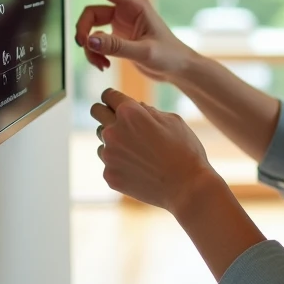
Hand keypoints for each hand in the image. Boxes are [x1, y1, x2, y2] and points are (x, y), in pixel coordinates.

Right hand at [64, 0, 196, 82]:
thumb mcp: (144, 52)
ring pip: (91, 29)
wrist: (179, 69)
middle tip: (86, 49)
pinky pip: (97, 41)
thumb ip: (116, 46)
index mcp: (135, 5)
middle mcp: (126, 10)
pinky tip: (104, 65)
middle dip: (84, 31)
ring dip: (90, 47)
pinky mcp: (118, 36)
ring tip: (99, 64)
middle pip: (91, 12)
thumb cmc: (169, 56)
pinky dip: (96, 53)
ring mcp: (121, 23)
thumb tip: (89, 40)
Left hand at [91, 87, 220, 213]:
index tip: (114, 100)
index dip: (113, 96)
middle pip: (96, 111)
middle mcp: (113, 131)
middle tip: (117, 118)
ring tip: (138, 151)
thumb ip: (149, 111)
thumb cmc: (185, 150)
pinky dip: (120, 163)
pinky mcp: (109, 175)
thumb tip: (135, 107)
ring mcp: (109, 155)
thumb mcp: (173, 120)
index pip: (108, 95)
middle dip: (105, 111)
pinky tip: (140, 169)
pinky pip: (109, 163)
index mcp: (129, 112)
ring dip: (114, 140)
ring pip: (102, 140)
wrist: (188, 187)